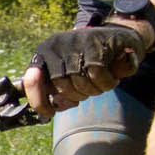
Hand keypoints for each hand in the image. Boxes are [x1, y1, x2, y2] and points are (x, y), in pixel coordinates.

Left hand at [20, 17, 152, 116]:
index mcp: (44, 54)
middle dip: (77, 95)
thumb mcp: (73, 77)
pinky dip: (107, 82)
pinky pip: (97, 74)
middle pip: (61, 85)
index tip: (49, 113)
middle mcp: (56, 44)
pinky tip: (113, 77)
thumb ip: (61, 93)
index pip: (32, 79)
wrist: (122, 40)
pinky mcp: (96, 41)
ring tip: (102, 82)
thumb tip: (54, 107)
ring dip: (95, 90)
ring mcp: (75, 40)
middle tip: (90, 91)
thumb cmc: (93, 62)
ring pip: (79, 80)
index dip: (38, 100)